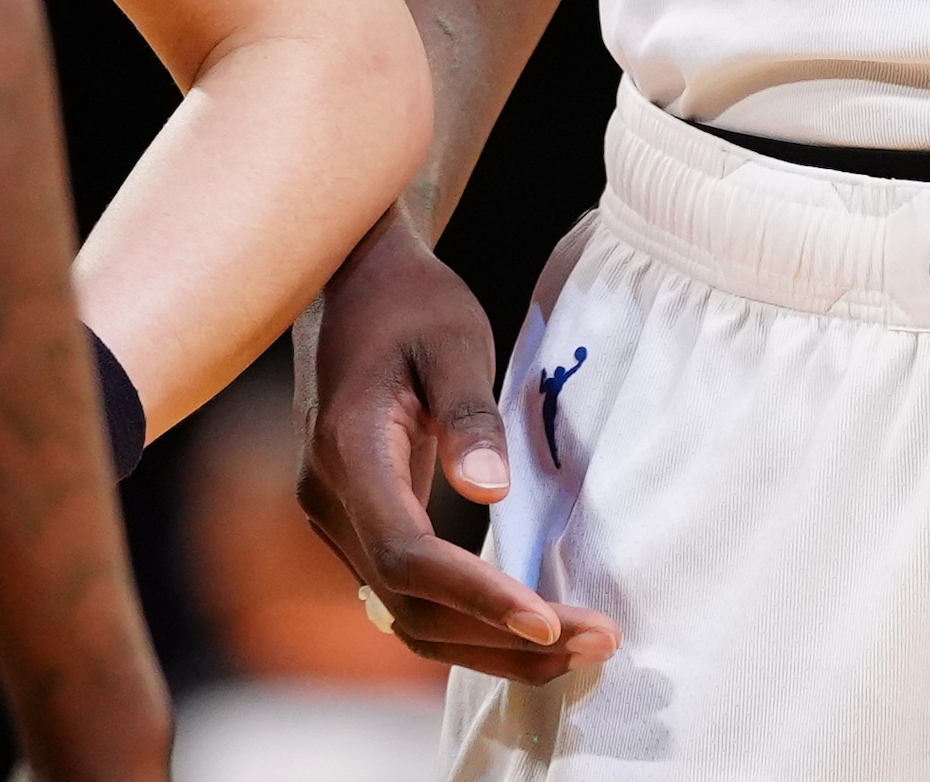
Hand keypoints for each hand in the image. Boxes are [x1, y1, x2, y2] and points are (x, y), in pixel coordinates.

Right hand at [294, 208, 616, 684]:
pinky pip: (411, 595)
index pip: (407, 554)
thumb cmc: (411, 302)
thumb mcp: (452, 338)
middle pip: (409, 605)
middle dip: (502, 638)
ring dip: (492, 645)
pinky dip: (471, 621)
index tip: (548, 618)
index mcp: (349, 451)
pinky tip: (534, 628)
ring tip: (582, 648)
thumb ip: (468, 414)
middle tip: (599, 642)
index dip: (476, 595)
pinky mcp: (362, 526)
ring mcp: (338, 520)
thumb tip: (491, 492)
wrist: (353, 282)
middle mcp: (330, 500)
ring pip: (407, 616)